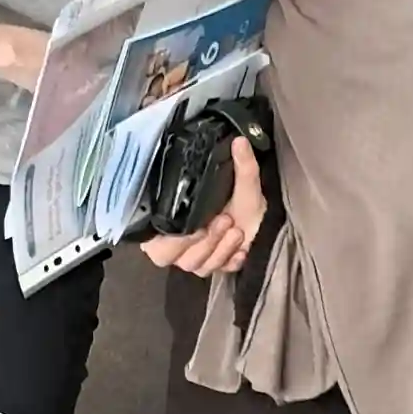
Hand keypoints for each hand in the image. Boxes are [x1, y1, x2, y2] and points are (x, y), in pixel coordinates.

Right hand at [141, 137, 268, 277]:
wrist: (263, 220)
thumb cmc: (243, 201)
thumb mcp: (244, 182)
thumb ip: (242, 164)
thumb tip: (240, 141)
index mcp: (168, 221)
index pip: (149, 239)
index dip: (170, 237)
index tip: (195, 224)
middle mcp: (175, 243)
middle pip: (167, 257)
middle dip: (199, 241)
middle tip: (223, 221)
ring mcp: (193, 258)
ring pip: (194, 265)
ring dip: (217, 249)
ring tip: (235, 230)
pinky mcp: (212, 268)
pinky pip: (215, 272)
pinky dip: (229, 261)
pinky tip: (240, 250)